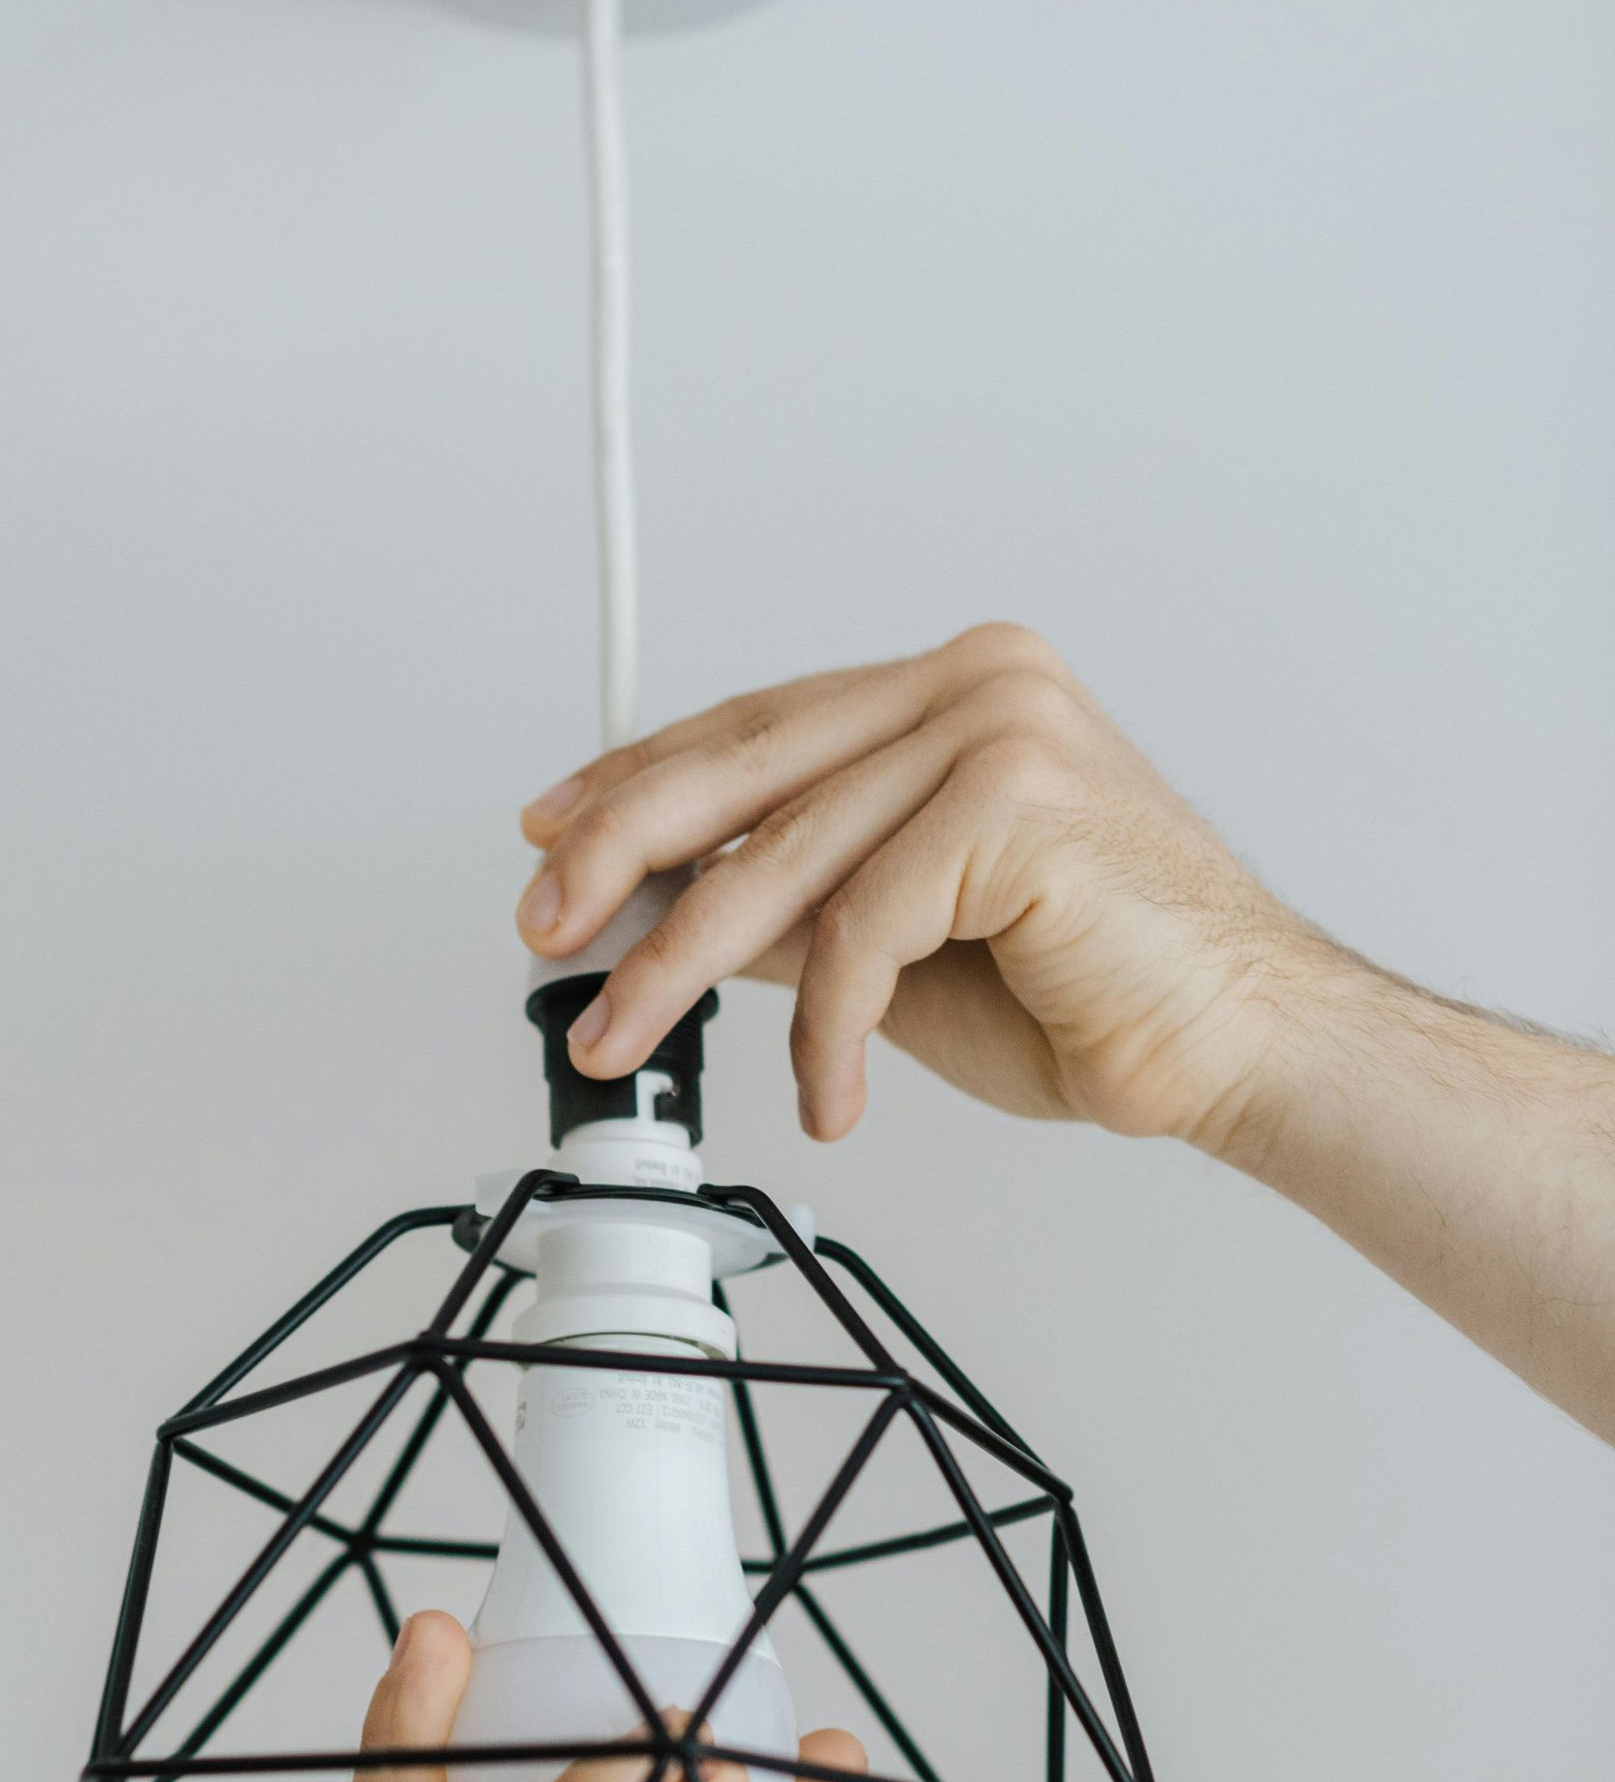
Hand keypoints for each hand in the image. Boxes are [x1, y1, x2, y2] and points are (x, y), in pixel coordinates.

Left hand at [516, 621, 1321, 1149]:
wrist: (1238, 1045)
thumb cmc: (1095, 997)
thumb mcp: (896, 949)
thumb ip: (791, 907)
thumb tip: (659, 910)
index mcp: (955, 694)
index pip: (758, 726)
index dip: (640, 781)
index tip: (552, 836)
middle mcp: (976, 684)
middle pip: (746, 765)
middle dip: (621, 858)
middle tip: (544, 930)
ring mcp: (1000, 728)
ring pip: (783, 857)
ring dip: (678, 965)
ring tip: (622, 1035)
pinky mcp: (1014, 803)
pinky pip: (860, 928)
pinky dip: (827, 1031)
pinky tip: (831, 1097)